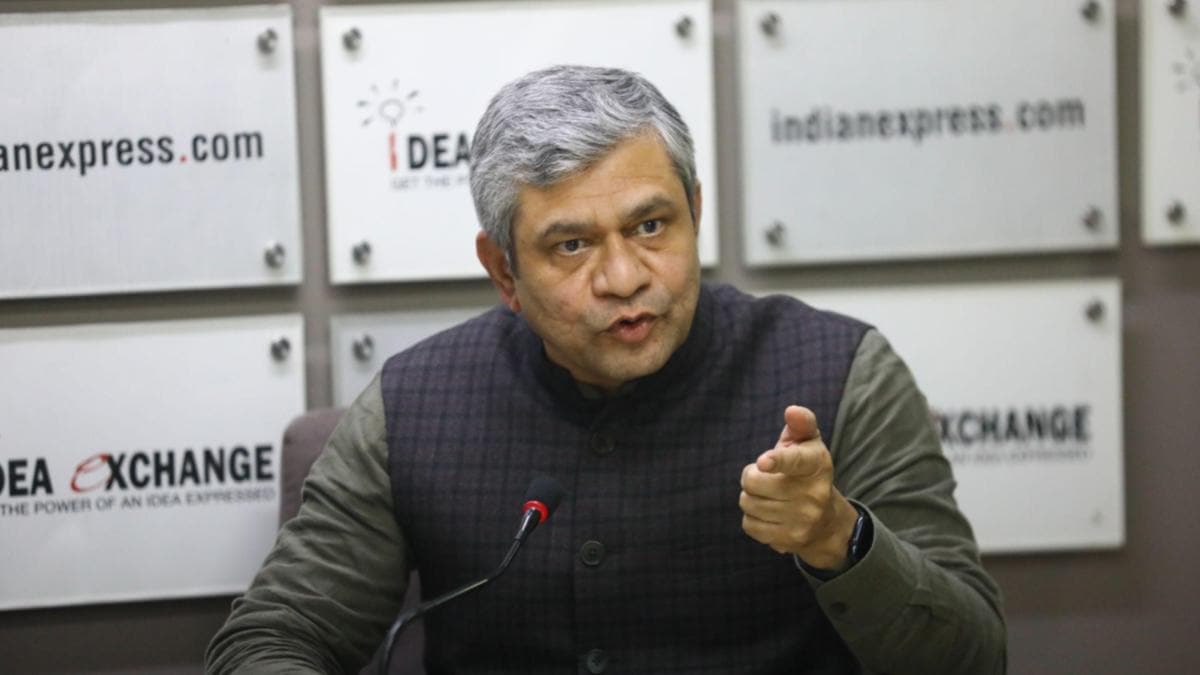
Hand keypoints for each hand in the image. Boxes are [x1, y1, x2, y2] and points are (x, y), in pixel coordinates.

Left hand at [740, 405, 858, 569]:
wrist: (826, 522)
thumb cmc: (807, 470)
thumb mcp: (809, 444)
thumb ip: (801, 424)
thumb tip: (792, 411)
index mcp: (817, 464)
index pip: (795, 460)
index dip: (777, 460)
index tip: (763, 462)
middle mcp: (814, 494)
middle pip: (754, 481)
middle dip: (751, 476)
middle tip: (764, 475)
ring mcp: (803, 519)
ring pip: (748, 503)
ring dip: (751, 497)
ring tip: (768, 495)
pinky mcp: (790, 539)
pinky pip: (750, 525)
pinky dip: (753, 518)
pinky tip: (769, 513)